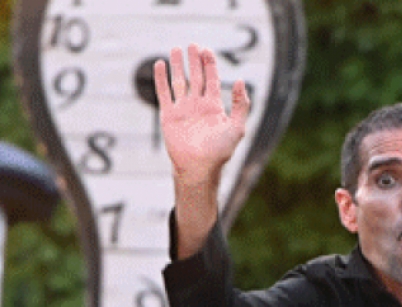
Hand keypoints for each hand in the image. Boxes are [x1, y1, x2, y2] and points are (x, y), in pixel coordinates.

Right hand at [155, 43, 249, 184]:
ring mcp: (183, 109)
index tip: (206, 49)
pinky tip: (160, 65)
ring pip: (179, 81)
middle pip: (196, 77)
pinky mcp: (169, 115)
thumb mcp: (237, 127)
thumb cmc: (220, 151)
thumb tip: (240, 80)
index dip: (210, 64)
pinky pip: (164, 93)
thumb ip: (241, 104)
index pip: (212, 79)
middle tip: (192, 44)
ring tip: (175, 49)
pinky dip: (161, 79)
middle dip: (194, 61)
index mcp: (214, 107)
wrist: (198, 167)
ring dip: (177, 65)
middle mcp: (198, 105)